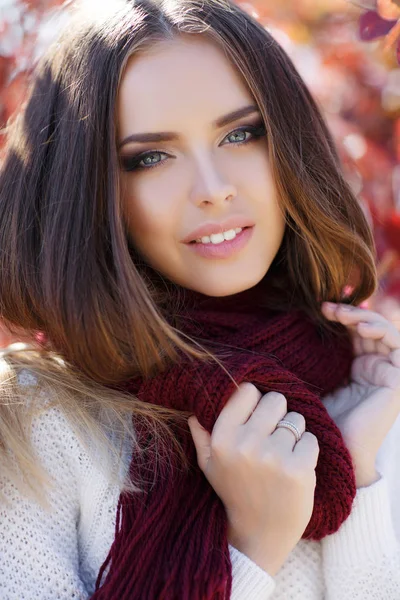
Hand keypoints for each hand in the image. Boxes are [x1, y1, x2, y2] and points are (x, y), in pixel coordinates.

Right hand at [188, 384, 318, 574]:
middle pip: (276, 400)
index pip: (248, 391)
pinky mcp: (299, 469)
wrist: (259, 535)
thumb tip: (194, 412)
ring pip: (297, 419)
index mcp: (222, 438)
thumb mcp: (210, 466)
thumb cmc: (234, 494)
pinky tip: (295, 467)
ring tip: (283, 455)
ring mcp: (273, 456)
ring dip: (294, 434)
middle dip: (278, 415)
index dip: (256, 402)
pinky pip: (311, 440)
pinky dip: (307, 451)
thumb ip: (202, 436)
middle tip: (273, 437)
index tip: (257, 418)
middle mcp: (246, 444)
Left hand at [321, 302, 399, 486]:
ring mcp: (388, 373)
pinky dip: (381, 330)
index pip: (354, 332)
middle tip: (325, 307)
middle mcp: (375, 368)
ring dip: (363, 317)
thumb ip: (317, 357)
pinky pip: (397, 346)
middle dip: (348, 312)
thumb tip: (298, 327)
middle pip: (368, 327)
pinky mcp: (397, 380)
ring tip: (340, 314)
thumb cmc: (318, 419)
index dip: (341, 315)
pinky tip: (359, 327)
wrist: (331, 450)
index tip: (318, 308)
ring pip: (384, 331)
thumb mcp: (316, 380)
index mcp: (357, 368)